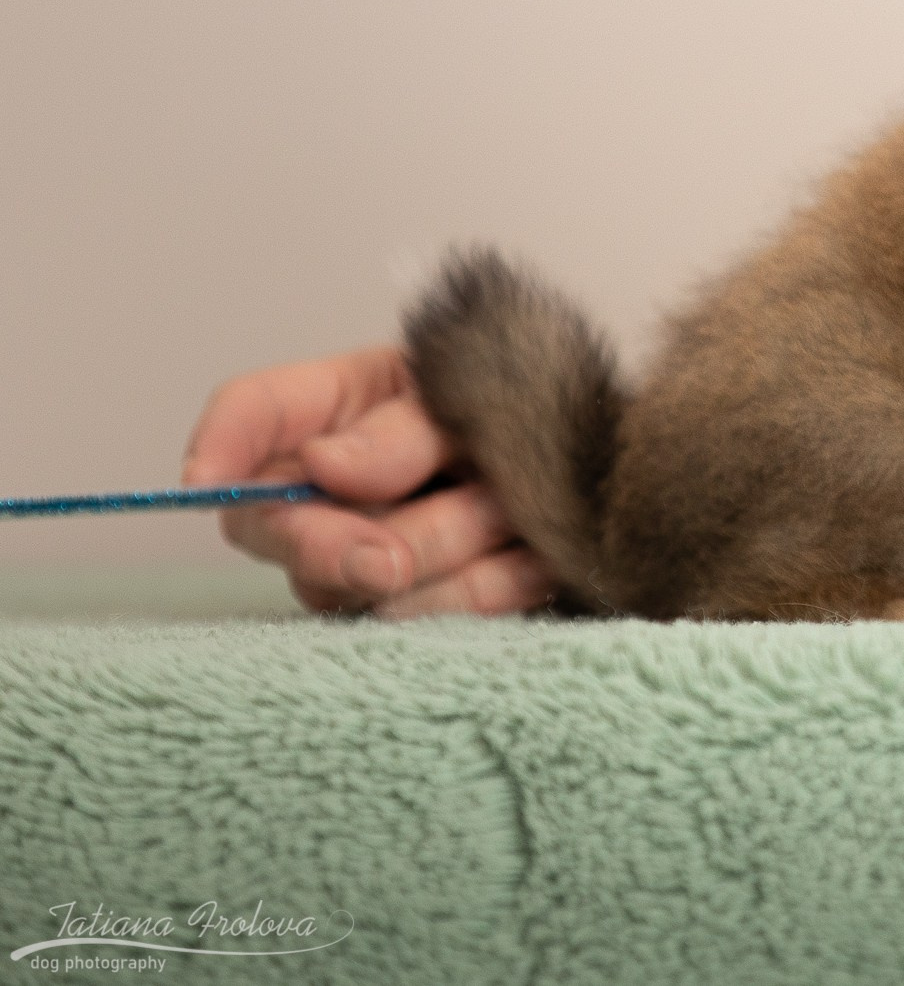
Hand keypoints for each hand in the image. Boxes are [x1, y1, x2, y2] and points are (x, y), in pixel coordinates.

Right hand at [181, 346, 555, 617]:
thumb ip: (399, 428)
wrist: (590, 463)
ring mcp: (368, 561)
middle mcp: (328, 495)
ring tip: (507, 505)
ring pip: (365, 585)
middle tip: (392, 560)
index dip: (219, 446)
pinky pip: (443, 619)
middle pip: (282, 530)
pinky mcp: (426, 610)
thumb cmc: (516, 408)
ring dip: (449, 545)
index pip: (250, 413)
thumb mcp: (464, 392)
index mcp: (333, 412)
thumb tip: (322, 466)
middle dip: (340, 547)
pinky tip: (529, 555)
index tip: (205, 481)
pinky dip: (495, 584)